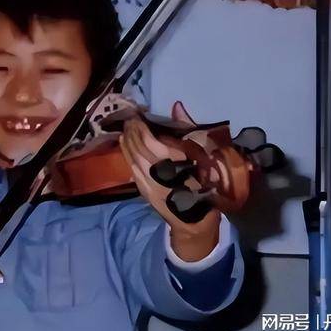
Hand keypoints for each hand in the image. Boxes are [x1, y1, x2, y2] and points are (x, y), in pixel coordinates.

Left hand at [119, 105, 220, 261]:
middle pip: (136, 146)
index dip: (140, 126)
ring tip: (127, 128)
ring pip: (131, 156)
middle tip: (131, 119)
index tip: (138, 115)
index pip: (148, 139)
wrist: (194, 223)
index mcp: (171, 162)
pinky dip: (126, 154)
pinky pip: (130, 167)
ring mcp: (146, 181)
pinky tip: (124, 145)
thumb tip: (177, 107)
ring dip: (127, 140)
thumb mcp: (202, 157)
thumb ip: (186, 130)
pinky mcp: (142, 190)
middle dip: (132, 131)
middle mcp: (154, 171)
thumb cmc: (205, 187)